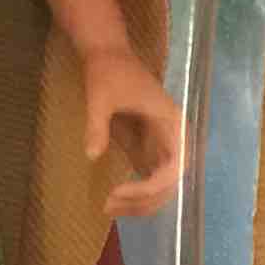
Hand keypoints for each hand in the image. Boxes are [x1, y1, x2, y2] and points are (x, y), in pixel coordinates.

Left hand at [81, 47, 184, 219]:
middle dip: (143, 201)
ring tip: (108, 208)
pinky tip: (113, 202)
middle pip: (170, 184)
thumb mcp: (100, 96)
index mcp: (172, 124)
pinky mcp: (146, 149)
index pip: (173, 168)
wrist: (108, 56)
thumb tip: (92, 155)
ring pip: (160, 187)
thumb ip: (97, 125)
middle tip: (109, 205)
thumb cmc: (109, 72)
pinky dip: (134, 195)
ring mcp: (160, 146)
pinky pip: (147, 180)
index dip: (149, 187)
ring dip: (139, 203)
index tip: (119, 191)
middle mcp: (173, 139)